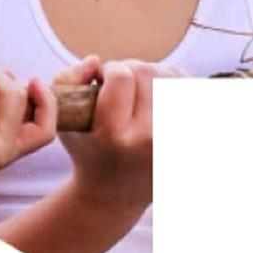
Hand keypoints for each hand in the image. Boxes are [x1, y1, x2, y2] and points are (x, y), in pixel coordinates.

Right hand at [55, 55, 178, 215]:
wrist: (116, 191)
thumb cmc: (87, 149)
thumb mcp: (62, 119)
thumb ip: (66, 80)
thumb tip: (95, 61)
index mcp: (114, 135)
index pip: (121, 76)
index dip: (109, 70)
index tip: (103, 80)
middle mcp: (148, 139)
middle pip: (146, 71)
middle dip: (130, 70)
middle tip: (121, 88)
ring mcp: (173, 139)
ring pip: (170, 75)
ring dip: (153, 76)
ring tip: (139, 93)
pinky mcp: (191, 137)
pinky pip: (190, 88)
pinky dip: (174, 84)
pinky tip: (159, 98)